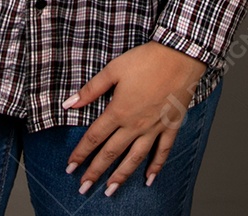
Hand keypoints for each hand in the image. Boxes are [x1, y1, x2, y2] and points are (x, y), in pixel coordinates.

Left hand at [63, 41, 206, 197]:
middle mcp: (135, 125)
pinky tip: (149, 178)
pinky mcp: (170, 126)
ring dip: (121, 176)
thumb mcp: (113, 69)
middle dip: (95, 172)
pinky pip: (162, 152)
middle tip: (83, 187)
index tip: (70, 167)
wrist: (178, 57)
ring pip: (134, 158)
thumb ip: (91, 89)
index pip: (95, 137)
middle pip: (111, 153)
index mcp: (119, 111)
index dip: (81, 153)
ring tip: (110, 190)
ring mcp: (154, 128)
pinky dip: (156, 167)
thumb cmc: (145, 60)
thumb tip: (69, 103)